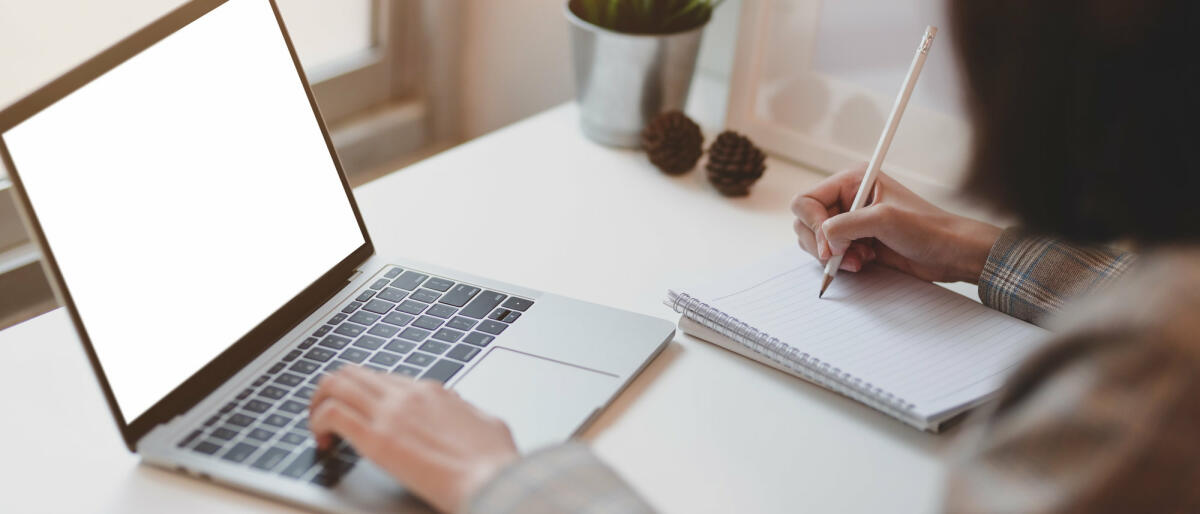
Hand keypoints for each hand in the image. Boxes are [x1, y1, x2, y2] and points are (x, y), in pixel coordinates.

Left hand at [309, 368, 517, 512]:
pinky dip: (317, 423)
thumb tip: (460, 411)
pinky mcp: (377, 439)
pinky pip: (332, 414)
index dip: (365, 396)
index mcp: (433, 392)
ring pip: (336, 383)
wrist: (494, 480)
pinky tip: (323, 442)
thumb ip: (465, 413)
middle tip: (326, 415)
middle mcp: (408, 395)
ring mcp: (392, 413)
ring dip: (319, 402)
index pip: (383, 379)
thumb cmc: (494, 461)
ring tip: (319, 427)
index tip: (361, 415)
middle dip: (331, 391)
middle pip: (353, 372)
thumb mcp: (486, 423)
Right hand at [791, 164, 1002, 283]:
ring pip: (815, 240)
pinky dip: (841, 263)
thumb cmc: (929, 229)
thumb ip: (846, 225)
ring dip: (833, 256)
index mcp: (852, 181)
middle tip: (844, 254)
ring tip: (860, 259)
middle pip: (806, 221)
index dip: (813, 224)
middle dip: (821, 243)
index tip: (829, 245)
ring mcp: (850, 222)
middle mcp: (847, 199)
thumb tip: (822, 239)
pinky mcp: (855, 243)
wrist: (951, 252)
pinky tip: (864, 263)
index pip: (807, 201)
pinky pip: (830, 255)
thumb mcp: (885, 220)